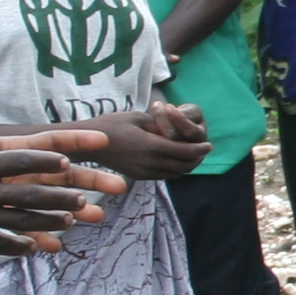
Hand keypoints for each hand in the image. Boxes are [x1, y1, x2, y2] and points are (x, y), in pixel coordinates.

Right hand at [0, 112, 119, 255]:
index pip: (19, 159)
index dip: (45, 159)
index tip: (66, 160)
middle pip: (29, 192)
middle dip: (59, 196)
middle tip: (83, 198)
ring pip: (21, 220)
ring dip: (48, 222)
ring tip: (69, 223)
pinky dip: (19, 246)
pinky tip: (34, 247)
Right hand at [90, 103, 208, 180]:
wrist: (86, 143)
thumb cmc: (111, 125)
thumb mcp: (138, 118)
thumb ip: (161, 124)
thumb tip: (178, 127)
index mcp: (151, 146)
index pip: (185, 152)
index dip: (200, 149)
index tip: (209, 144)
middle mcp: (150, 163)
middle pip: (185, 167)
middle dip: (197, 159)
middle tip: (204, 150)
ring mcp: (144, 172)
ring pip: (175, 174)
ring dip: (186, 166)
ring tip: (191, 155)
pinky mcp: (138, 176)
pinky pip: (163, 176)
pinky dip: (173, 169)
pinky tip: (173, 159)